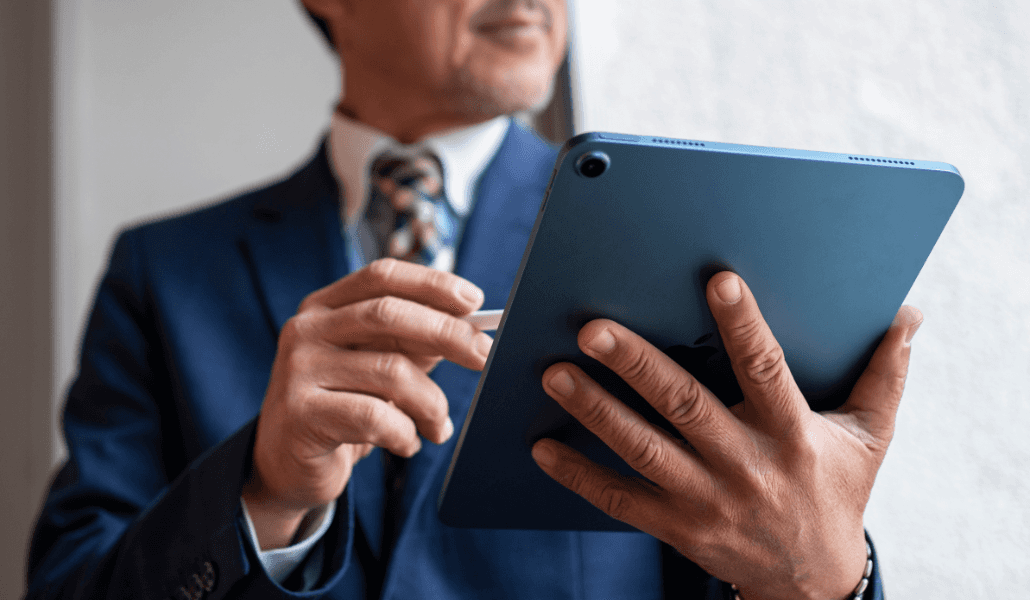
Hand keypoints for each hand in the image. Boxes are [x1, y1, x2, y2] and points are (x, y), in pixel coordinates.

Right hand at [242, 258, 492, 548]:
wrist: (286, 467)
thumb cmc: (344, 407)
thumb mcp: (378, 366)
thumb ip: (414, 342)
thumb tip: (472, 328)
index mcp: (324, 307)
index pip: (382, 276)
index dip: (432, 283)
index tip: (475, 300)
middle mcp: (305, 330)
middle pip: (388, 315)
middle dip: (447, 333)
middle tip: (485, 355)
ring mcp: (298, 371)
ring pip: (390, 372)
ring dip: (431, 404)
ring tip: (439, 426)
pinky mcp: (301, 416)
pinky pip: (377, 418)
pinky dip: (406, 434)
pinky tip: (406, 444)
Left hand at [531, 272, 922, 599]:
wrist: (811, 579)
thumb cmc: (836, 491)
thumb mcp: (870, 437)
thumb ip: (884, 374)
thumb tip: (909, 314)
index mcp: (792, 435)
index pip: (767, 371)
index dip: (744, 326)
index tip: (718, 281)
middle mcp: (746, 466)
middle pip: (685, 408)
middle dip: (637, 367)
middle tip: (593, 329)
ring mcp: (706, 501)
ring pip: (644, 451)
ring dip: (596, 412)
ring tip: (556, 375)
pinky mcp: (677, 527)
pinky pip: (620, 501)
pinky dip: (580, 475)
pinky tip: (542, 446)